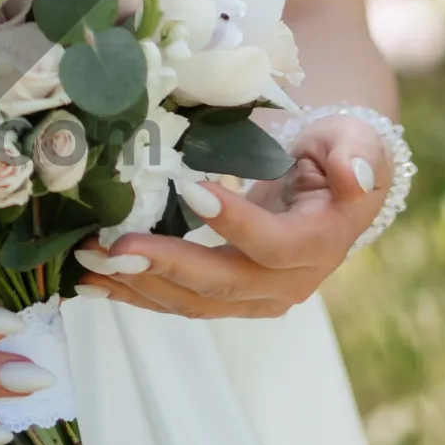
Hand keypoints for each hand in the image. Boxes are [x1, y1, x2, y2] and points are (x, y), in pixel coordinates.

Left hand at [72, 110, 391, 319]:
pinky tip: (89, 283)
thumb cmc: (339, 156)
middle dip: (165, 265)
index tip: (190, 188)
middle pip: (223, 283)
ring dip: (137, 282)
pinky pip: (175, 302)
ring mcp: (254, 298)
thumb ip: (356, 154)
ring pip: (192, 301)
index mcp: (319, 244)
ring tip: (88, 259)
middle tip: (114, 245)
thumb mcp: (355, 142)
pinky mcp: (226, 298)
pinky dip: (133, 292)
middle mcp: (287, 284)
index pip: (274, 244)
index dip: (235, 222)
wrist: (332, 192)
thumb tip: (354, 176)